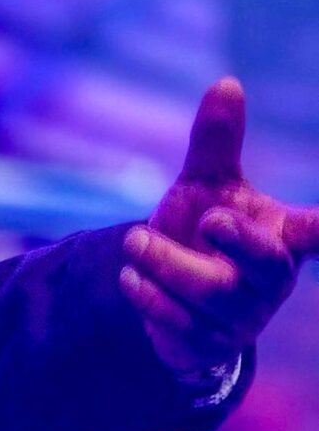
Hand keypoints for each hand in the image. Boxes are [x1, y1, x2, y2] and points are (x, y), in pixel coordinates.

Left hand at [120, 76, 318, 382]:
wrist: (168, 294)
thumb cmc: (203, 230)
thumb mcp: (207, 184)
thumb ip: (217, 142)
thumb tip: (227, 82)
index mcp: (281, 238)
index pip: (317, 233)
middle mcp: (269, 281)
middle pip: (267, 266)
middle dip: (239, 241)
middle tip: (206, 216)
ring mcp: (241, 319)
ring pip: (213, 296)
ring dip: (168, 265)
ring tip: (133, 242)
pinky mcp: (207, 347)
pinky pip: (183, 329)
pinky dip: (151, 300)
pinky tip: (130, 278)